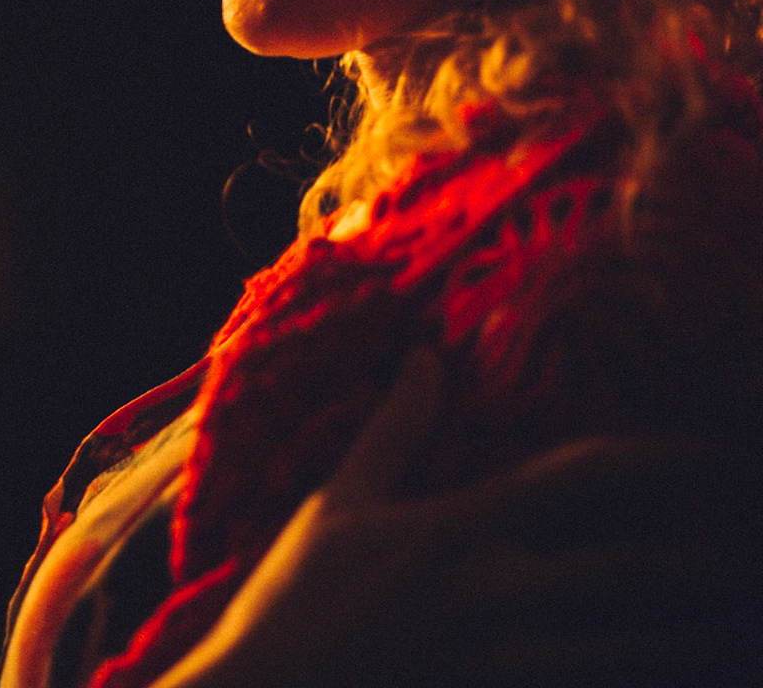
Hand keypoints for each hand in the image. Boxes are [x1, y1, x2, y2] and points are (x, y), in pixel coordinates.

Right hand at [150, 350, 750, 687]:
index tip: (709, 451)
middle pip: (638, 571)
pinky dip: (633, 679)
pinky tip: (662, 672)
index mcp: (459, 525)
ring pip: (639, 650)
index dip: (657, 458)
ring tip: (731, 629)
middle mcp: (497, 590)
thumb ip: (393, 431)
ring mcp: (507, 660)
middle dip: (705, 563)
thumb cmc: (295, 601)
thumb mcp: (338, 505)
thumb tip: (426, 357)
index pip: (581, 476)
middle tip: (742, 554)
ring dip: (692, 638)